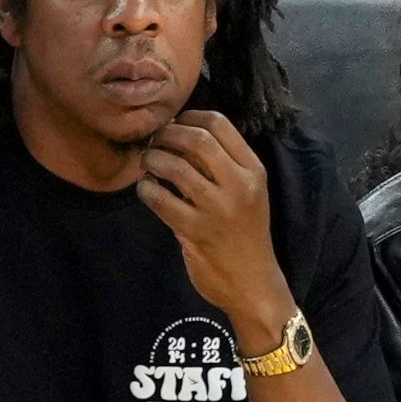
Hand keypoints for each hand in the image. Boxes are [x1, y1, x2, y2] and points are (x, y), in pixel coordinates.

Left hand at [136, 110, 292, 341]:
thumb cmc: (245, 235)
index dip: (189, 117)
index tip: (174, 124)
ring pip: (175, 166)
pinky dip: (146, 189)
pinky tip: (146, 190)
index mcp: (253, 171)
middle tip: (154, 142)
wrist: (253, 284)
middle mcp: (239, 185)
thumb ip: (221, 167)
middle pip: (196, 139)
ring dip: (152, 159)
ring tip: (147, 163)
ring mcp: (218, 208)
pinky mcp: (195, 231)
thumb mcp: (246, 195)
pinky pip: (160, 199)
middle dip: (167, 134)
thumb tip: (180, 136)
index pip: (219, 124)